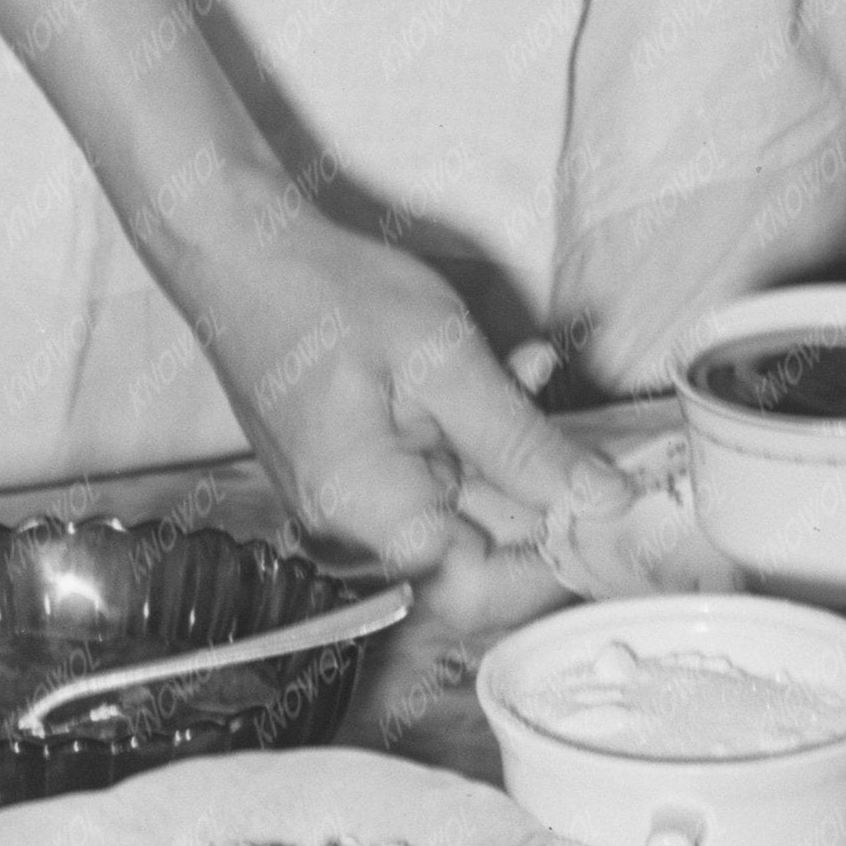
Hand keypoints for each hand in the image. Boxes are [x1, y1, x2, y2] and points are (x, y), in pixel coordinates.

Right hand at [192, 207, 632, 584]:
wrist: (242, 252)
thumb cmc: (334, 298)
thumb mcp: (448, 364)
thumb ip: (525, 444)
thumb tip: (603, 502)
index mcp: (370, 514)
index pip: (477, 593)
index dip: (550, 564)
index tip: (602, 511)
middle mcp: (352, 527)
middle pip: (472, 550)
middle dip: (537, 488)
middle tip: (584, 435)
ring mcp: (349, 500)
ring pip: (458, 502)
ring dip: (508, 446)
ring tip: (528, 371)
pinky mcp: (353, 469)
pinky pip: (427, 471)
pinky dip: (470, 430)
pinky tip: (499, 370)